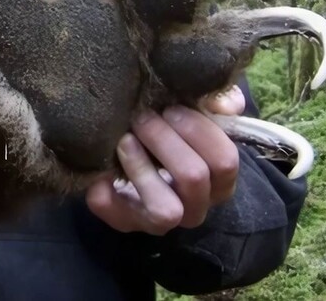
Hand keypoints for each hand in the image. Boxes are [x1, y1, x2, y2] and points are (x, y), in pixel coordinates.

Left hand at [84, 85, 244, 234]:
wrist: (128, 163)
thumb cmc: (171, 135)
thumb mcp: (196, 114)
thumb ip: (216, 103)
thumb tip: (223, 104)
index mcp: (218, 182)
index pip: (224, 161)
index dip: (199, 130)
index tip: (171, 108)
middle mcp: (196, 208)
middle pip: (193, 177)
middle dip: (164, 140)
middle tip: (142, 117)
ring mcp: (161, 222)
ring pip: (166, 210)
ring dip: (141, 168)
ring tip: (124, 139)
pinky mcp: (125, 222)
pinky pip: (116, 212)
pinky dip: (104, 188)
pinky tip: (101, 164)